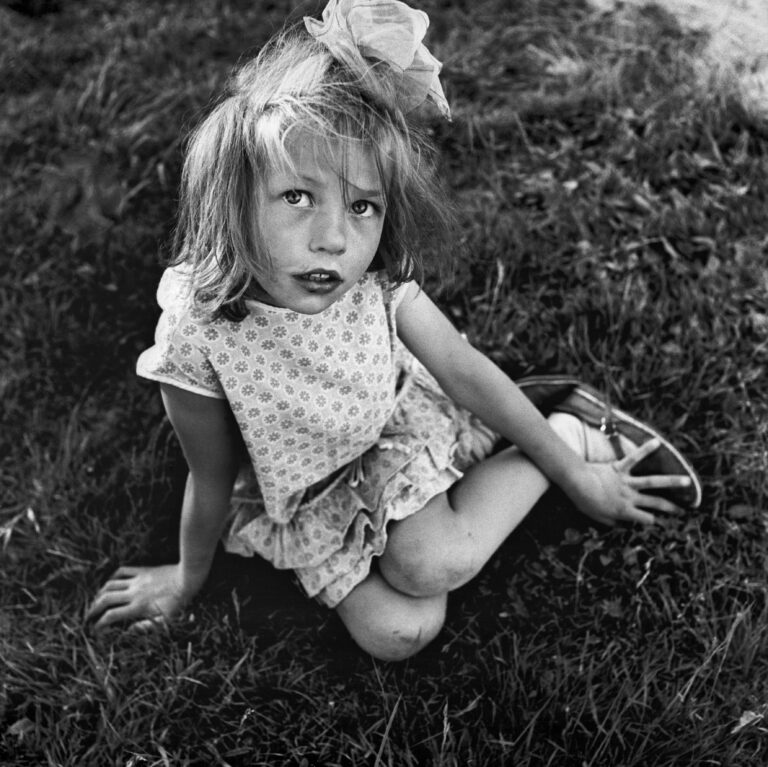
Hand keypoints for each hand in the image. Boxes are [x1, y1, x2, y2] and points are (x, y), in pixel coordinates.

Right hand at [86, 563, 197, 631]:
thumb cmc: (179, 601)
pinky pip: (123, 571)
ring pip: (110, 584)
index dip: (100, 624)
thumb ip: (146, 628)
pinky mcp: (142, 570)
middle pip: (105, 599)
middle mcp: (134, 593)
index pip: (111, 616)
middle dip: (93, 608)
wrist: (188, 578)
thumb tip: (128, 631)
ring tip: (95, 600)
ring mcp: (137, 580)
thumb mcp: (166, 620)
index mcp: (138, 607)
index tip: (95, 629)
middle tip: (88, 616)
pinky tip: (110, 582)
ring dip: (100, 593)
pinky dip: (113, 576)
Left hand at [570, 438, 690, 525]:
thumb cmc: (585, 502)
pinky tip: (657, 442)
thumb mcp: (598, 518)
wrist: (577, 483)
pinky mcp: (619, 468)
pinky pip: (634, 458)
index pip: (646, 519)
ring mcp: (626, 482)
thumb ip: (612, 522)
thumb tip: (621, 526)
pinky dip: (645, 449)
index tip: (664, 523)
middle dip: (672, 506)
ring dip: (671, 481)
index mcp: (624, 511)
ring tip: (687, 481)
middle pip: (656, 503)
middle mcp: (630, 497)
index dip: (655, 522)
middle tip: (686, 508)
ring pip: (652, 481)